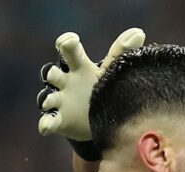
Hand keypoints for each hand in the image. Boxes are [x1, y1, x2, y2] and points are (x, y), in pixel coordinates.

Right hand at [37, 29, 144, 159]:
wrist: (104, 118)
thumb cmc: (106, 87)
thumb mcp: (112, 70)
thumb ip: (121, 52)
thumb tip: (139, 32)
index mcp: (78, 67)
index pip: (69, 52)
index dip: (66, 44)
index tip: (68, 41)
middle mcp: (64, 82)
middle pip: (52, 73)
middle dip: (50, 73)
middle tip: (53, 73)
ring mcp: (60, 101)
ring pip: (47, 97)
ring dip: (46, 98)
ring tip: (48, 102)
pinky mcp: (59, 120)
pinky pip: (48, 121)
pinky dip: (46, 123)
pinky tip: (45, 126)